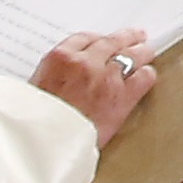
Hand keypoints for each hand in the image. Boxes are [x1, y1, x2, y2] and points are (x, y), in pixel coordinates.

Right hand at [31, 27, 159, 144]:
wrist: (46, 146)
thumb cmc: (36, 124)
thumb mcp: (36, 90)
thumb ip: (54, 76)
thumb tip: (65, 77)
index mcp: (60, 58)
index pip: (85, 38)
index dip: (98, 39)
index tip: (103, 41)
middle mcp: (85, 63)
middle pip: (111, 42)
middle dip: (124, 39)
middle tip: (134, 37)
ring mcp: (106, 78)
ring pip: (132, 55)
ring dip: (141, 52)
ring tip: (146, 51)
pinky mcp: (122, 97)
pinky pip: (143, 78)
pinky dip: (146, 75)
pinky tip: (147, 75)